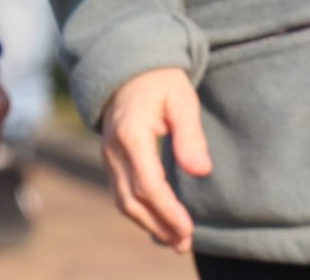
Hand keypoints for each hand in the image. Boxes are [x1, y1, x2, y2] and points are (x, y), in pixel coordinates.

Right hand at [97, 66, 212, 250]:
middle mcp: (114, 148)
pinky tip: (159, 222)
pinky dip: (139, 211)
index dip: (168, 212)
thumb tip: (201, 171)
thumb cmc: (160, 80)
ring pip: (122, 200)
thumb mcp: (182, 100)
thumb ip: (190, 136)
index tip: (189, 229)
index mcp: (131, 134)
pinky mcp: (111, 158)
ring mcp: (108, 154)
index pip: (148, 185)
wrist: (128, 65)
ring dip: (148, 224)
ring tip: (175, 241)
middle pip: (131, 200)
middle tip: (185, 244)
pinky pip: (120, 191)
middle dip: (158, 226)